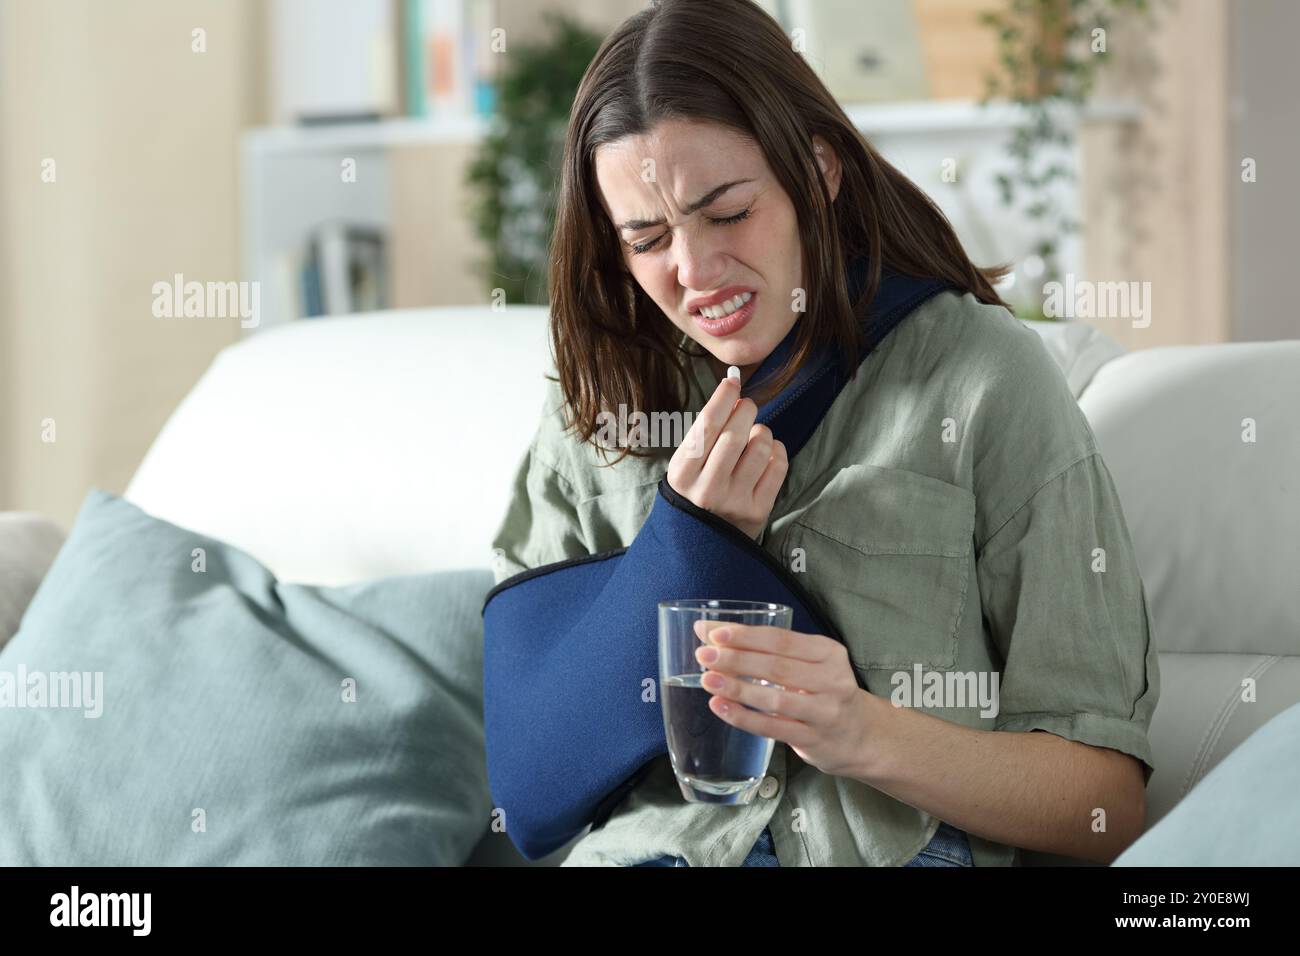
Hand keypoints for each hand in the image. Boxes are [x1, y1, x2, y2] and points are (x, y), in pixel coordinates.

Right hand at [667, 374, 786, 540]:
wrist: (701, 546)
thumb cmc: (696, 492)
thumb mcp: (687, 466)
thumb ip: (706, 433)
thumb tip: (734, 389)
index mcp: (682, 473)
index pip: (706, 425)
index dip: (723, 398)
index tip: (733, 382)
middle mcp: (707, 488)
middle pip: (735, 434)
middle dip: (746, 410)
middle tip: (747, 406)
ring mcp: (734, 501)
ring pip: (760, 448)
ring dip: (762, 432)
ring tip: (756, 435)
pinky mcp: (757, 511)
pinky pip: (777, 467)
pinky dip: (777, 450)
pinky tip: (768, 452)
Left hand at [691, 620, 874, 778]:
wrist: (860, 736)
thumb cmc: (824, 691)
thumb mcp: (809, 663)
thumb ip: (766, 648)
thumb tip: (709, 631)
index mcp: (829, 653)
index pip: (781, 639)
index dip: (746, 636)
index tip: (715, 632)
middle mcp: (831, 680)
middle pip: (776, 666)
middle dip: (736, 659)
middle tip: (705, 655)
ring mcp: (824, 712)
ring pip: (774, 699)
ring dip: (737, 688)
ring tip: (707, 680)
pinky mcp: (813, 739)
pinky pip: (772, 727)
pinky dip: (743, 717)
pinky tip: (720, 707)